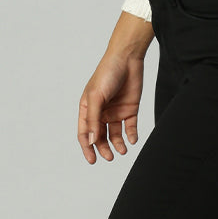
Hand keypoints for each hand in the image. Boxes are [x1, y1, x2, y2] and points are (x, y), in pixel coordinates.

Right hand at [79, 46, 145, 162]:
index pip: (85, 133)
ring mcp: (116, 111)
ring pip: (115, 134)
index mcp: (88, 108)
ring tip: (123, 150)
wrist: (127, 58)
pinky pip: (130, 127)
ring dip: (118, 144)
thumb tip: (91, 141)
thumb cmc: (107, 74)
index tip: (92, 160)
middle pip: (100, 136)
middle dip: (104, 148)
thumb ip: (94, 119)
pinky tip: (132, 140)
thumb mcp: (97, 97)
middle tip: (110, 157)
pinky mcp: (130, 109)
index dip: (87, 147)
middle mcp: (101, 112)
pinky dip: (131, 135)